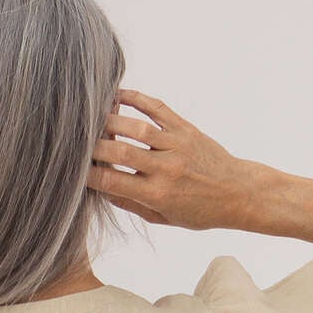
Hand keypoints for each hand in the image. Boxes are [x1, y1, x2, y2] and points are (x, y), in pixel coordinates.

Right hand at [87, 89, 264, 231]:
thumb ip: (134, 204)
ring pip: (135, 127)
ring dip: (109, 121)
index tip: (75, 170)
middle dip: (93, 147)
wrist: (237, 192)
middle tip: (76, 143)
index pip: (113, 181)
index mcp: (158, 194)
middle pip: (119, 152)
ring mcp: (176, 145)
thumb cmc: (201, 210)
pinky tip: (117, 95)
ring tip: (90, 119)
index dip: (89, 175)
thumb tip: (103, 190)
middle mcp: (166, 168)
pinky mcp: (185, 128)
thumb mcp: (165, 218)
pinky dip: (135, 98)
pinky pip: (157, 108)